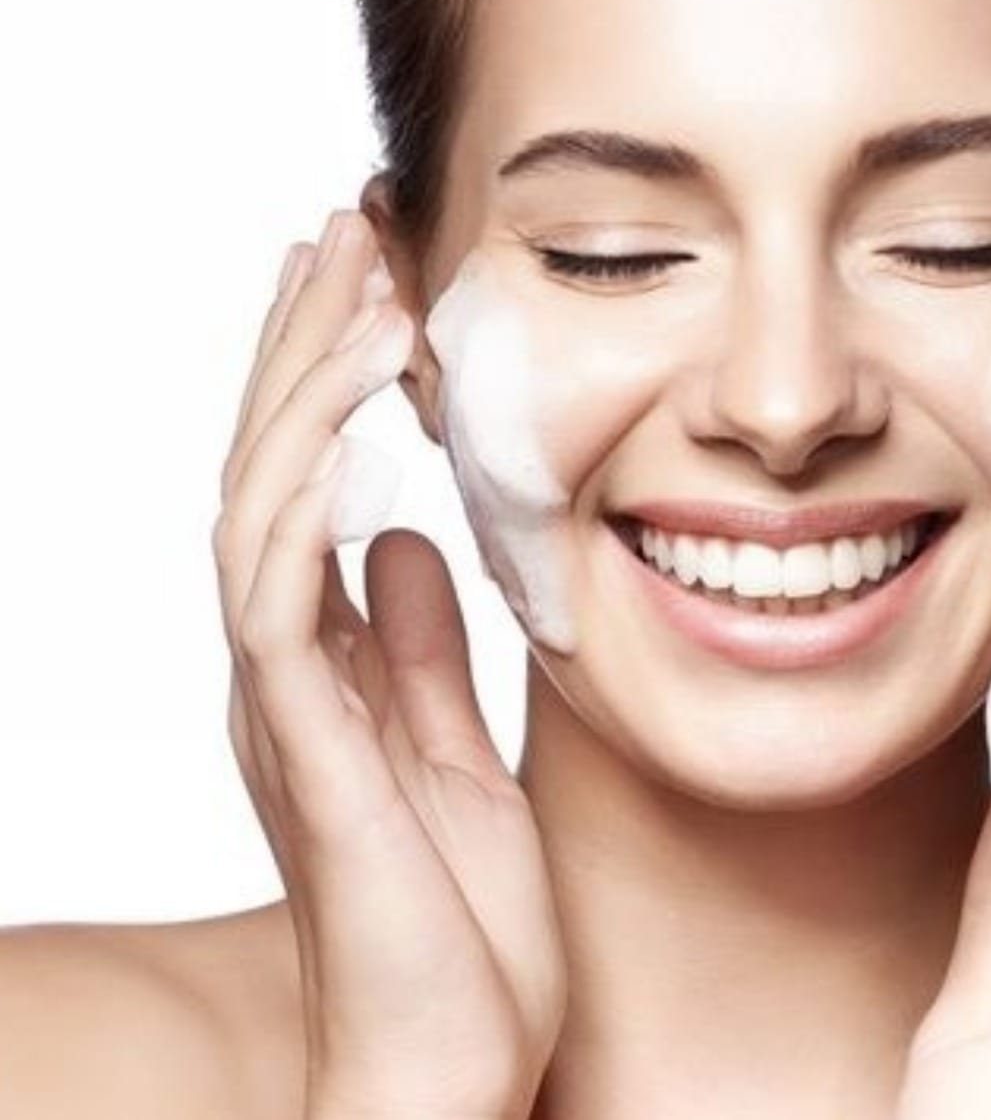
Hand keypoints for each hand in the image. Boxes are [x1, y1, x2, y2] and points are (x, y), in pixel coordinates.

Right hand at [211, 208, 566, 1119]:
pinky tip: (345, 415)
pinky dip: (301, 494)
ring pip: (259, 505)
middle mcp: (285, 667)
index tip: (371, 281)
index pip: (310, 482)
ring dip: (302, 388)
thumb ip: (417, 647)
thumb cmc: (456, 928)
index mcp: (325, 660)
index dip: (330, 376)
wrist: (447, 1069)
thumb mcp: (456, 750)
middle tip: (347, 231)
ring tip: (353, 284)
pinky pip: (275, 596)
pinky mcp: (304, 749)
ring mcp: (283, 704)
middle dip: (306, 343)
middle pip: (273, 467)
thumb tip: (404, 539)